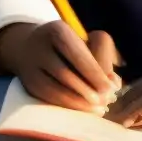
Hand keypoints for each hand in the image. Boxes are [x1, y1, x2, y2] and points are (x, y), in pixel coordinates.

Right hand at [0, 20, 121, 111]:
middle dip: (86, 90)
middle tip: (106, 102)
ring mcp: (30, 66)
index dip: (94, 74)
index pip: (77, 55)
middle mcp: (39, 46)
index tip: (110, 88)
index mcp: (57, 30)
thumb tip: (113, 84)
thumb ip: (102, 58)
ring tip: (98, 108)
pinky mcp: (28, 83)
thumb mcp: (85, 41)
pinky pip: (48, 97)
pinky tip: (83, 109)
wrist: (29, 46)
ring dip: (78, 102)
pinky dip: (67, 105)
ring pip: (54, 88)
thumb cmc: (69, 46)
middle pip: (64, 73)